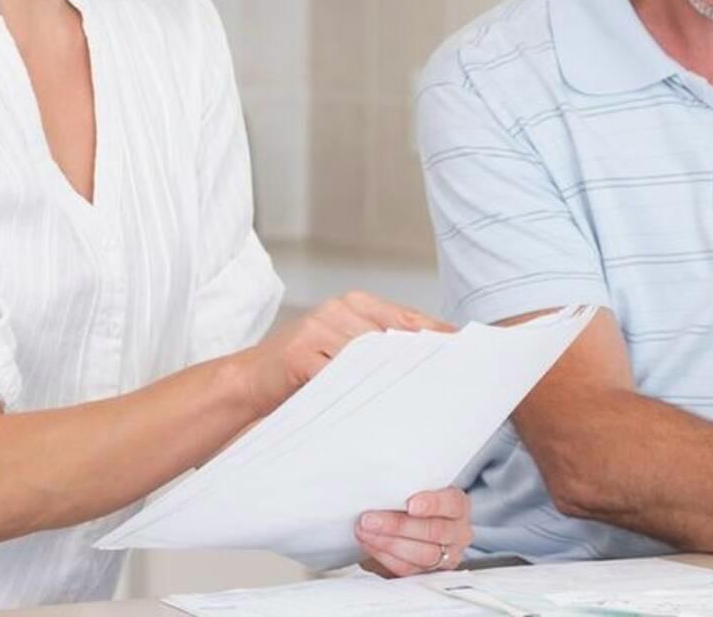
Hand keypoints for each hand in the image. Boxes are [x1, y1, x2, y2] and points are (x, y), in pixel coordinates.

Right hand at [241, 291, 449, 412]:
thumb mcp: (344, 351)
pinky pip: (339, 373)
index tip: (464, 351)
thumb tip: (427, 361)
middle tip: (450, 379)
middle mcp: (339, 309)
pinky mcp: (301, 352)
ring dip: (394, 378)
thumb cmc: (302, 369)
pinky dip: (358, 392)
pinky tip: (377, 409)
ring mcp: (319, 328)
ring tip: (420, 398)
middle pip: (393, 334)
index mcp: (355, 304)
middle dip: (421, 357)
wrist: (248, 381)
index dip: (437, 334)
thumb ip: (378, 349)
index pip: (407, 317)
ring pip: (369, 353)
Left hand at [355, 487, 473, 576]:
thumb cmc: (416, 505)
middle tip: (370, 519)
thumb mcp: (418, 491)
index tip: (410, 504)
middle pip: (434, 531)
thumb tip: (380, 489)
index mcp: (458, 506)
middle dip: (398, 526)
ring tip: (364, 532)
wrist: (417, 528)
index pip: (452, 503)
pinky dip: (385, 556)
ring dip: (388, 543)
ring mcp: (447, 556)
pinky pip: (408, 569)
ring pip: (422, 554)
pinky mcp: (429, 573)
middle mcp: (458, 532)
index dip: (432, 504)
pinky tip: (370, 544)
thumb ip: (407, 489)